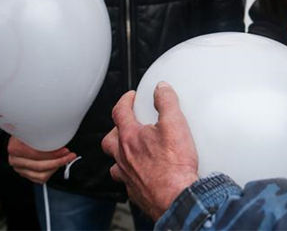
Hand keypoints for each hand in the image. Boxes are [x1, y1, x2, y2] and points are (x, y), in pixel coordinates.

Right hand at [6, 136, 76, 183]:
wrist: (20, 135)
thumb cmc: (28, 131)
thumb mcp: (34, 127)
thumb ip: (42, 132)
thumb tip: (59, 134)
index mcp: (15, 147)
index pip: (36, 154)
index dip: (53, 154)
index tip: (65, 150)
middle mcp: (15, 160)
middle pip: (40, 166)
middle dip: (58, 161)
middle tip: (69, 155)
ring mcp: (19, 168)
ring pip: (41, 175)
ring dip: (55, 167)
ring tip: (64, 159)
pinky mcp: (24, 173)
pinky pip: (40, 178)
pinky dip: (51, 172)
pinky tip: (56, 163)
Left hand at [101, 83, 198, 220]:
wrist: (176, 197)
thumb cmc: (174, 165)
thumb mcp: (175, 124)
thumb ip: (167, 102)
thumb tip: (161, 89)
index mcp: (130, 137)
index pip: (120, 112)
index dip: (124, 101)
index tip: (130, 98)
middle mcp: (123, 156)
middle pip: (110, 139)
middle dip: (117, 128)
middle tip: (129, 123)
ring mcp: (127, 175)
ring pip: (115, 162)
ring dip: (121, 153)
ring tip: (132, 150)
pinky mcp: (135, 191)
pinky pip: (126, 180)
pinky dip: (131, 173)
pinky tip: (142, 172)